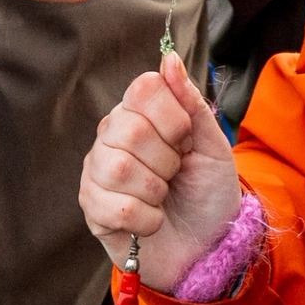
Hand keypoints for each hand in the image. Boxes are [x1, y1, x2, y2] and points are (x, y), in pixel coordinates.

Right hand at [79, 56, 241, 293]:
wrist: (207, 247)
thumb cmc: (208, 194)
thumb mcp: (212, 146)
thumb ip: (190, 103)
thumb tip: (169, 57)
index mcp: (139, 114)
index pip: (143, 89)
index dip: (173, 118)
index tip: (185, 142)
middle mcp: (111, 137)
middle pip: (131, 129)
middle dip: (167, 160)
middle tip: (174, 174)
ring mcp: (98, 172)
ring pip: (119, 168)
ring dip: (156, 190)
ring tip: (162, 197)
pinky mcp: (93, 209)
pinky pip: (116, 207)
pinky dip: (147, 219)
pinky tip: (152, 220)